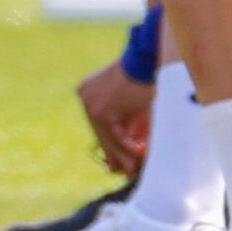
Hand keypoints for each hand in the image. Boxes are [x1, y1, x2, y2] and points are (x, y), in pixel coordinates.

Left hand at [75, 54, 153, 177]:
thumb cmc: (143, 77)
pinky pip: (115, 136)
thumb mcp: (130, 103)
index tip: (117, 162)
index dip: (111, 146)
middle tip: (127, 170)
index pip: (99, 126)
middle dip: (116, 154)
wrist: (146, 60)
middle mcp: (84, 98)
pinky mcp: (102, 112)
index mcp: (87, 93)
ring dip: (123, 155)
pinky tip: (137, 159)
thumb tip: (124, 150)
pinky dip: (127, 148)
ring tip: (134, 170)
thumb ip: (125, 124)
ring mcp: (91, 105)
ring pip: (108, 138)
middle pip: (101, 134)